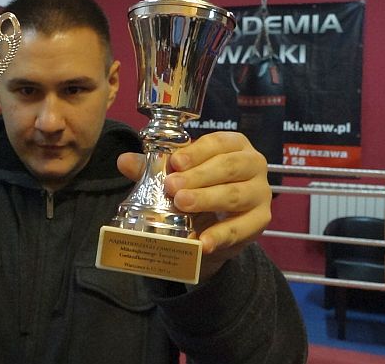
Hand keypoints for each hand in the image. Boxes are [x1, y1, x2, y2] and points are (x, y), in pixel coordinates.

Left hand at [117, 131, 270, 279]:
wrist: (213, 226)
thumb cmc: (197, 188)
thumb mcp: (176, 176)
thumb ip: (152, 168)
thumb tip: (124, 161)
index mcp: (234, 145)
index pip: (217, 143)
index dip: (196, 152)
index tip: (175, 162)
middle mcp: (253, 164)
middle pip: (229, 167)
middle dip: (200, 176)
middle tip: (173, 187)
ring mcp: (260, 193)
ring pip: (236, 195)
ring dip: (208, 200)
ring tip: (182, 205)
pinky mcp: (261, 221)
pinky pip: (242, 228)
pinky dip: (220, 235)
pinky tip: (202, 241)